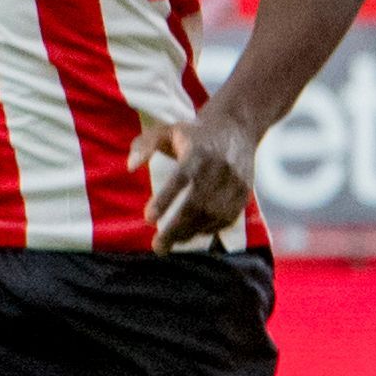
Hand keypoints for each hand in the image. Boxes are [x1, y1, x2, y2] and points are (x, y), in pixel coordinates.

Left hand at [136, 109, 261, 249]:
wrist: (236, 128)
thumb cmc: (192, 134)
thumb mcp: (165, 131)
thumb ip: (143, 145)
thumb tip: (130, 167)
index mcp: (198, 151)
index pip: (181, 178)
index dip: (165, 199)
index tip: (148, 219)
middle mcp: (219, 168)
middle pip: (198, 203)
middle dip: (176, 228)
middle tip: (157, 246)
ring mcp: (235, 181)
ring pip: (214, 214)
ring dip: (191, 232)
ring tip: (170, 243)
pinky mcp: (245, 192)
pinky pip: (228, 217)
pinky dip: (209, 230)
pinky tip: (192, 234)